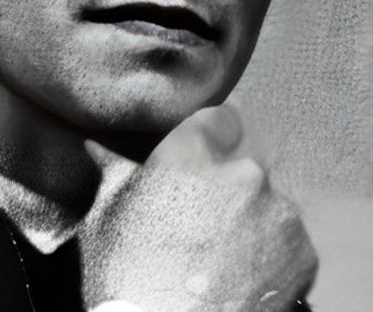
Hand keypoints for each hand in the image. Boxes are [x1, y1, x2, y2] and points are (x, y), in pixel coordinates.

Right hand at [80, 106, 316, 311]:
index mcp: (193, 152)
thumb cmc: (124, 278)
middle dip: (228, 187)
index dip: (213, 140)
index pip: (221, 119)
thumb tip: (95, 146)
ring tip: (223, 257)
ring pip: (268, 202)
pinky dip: (273, 254)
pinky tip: (244, 277)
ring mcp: (277, 211)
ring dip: (252, 219)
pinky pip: (289, 240)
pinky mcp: (302, 252)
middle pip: (244, 166)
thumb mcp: (105, 218)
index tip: (204, 163)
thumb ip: (112, 171)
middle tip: (203, 225)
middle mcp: (242, 171)